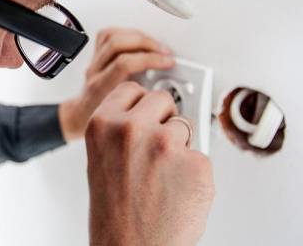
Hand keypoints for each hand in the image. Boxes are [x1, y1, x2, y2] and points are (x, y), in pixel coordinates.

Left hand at [59, 28, 174, 140]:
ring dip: (138, 36)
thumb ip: (143, 106)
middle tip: (164, 52)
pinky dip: (127, 33)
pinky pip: (108, 34)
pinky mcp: (95, 54)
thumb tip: (170, 96)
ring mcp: (94, 62)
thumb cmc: (102, 121)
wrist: (82, 117)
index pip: (124, 63)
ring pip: (112, 36)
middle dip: (146, 44)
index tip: (168, 62)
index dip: (150, 59)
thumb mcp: (125, 119)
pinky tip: (139, 40)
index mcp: (101, 88)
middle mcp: (95, 72)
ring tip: (155, 45)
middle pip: (117, 44)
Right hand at [85, 82, 214, 245]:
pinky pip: (201, 155)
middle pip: (162, 100)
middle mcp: (133, 128)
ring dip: (180, 146)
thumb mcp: (101, 159)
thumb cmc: (115, 213)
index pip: (132, 89)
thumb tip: (150, 115)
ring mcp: (166, 144)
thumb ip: (120, 130)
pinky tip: (177, 191)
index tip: (144, 114)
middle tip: (156, 149)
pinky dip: (195, 173)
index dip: (141, 105)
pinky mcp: (196, 163)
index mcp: (103, 124)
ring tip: (163, 176)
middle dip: (163, 120)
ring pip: (185, 126)